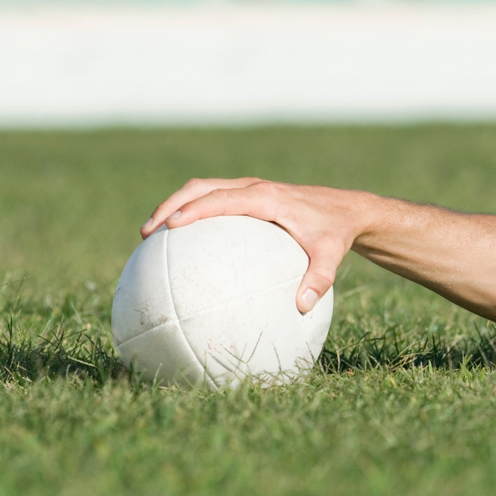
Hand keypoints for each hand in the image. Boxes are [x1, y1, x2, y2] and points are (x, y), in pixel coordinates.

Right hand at [141, 178, 365, 313]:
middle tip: (147, 232)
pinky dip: (194, 213)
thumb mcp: (332, 256)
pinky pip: (214, 200)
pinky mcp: (250, 196)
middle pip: (201, 188)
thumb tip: (302, 307)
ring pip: (203, 190)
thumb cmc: (336, 233)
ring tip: (151, 236)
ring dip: (176, 206)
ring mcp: (250, 190)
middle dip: (171, 205)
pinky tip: (182, 245)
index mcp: (268, 197)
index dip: (193, 209)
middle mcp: (255, 188)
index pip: (222, 198)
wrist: (348, 210)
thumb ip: (319, 280)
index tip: (169, 226)